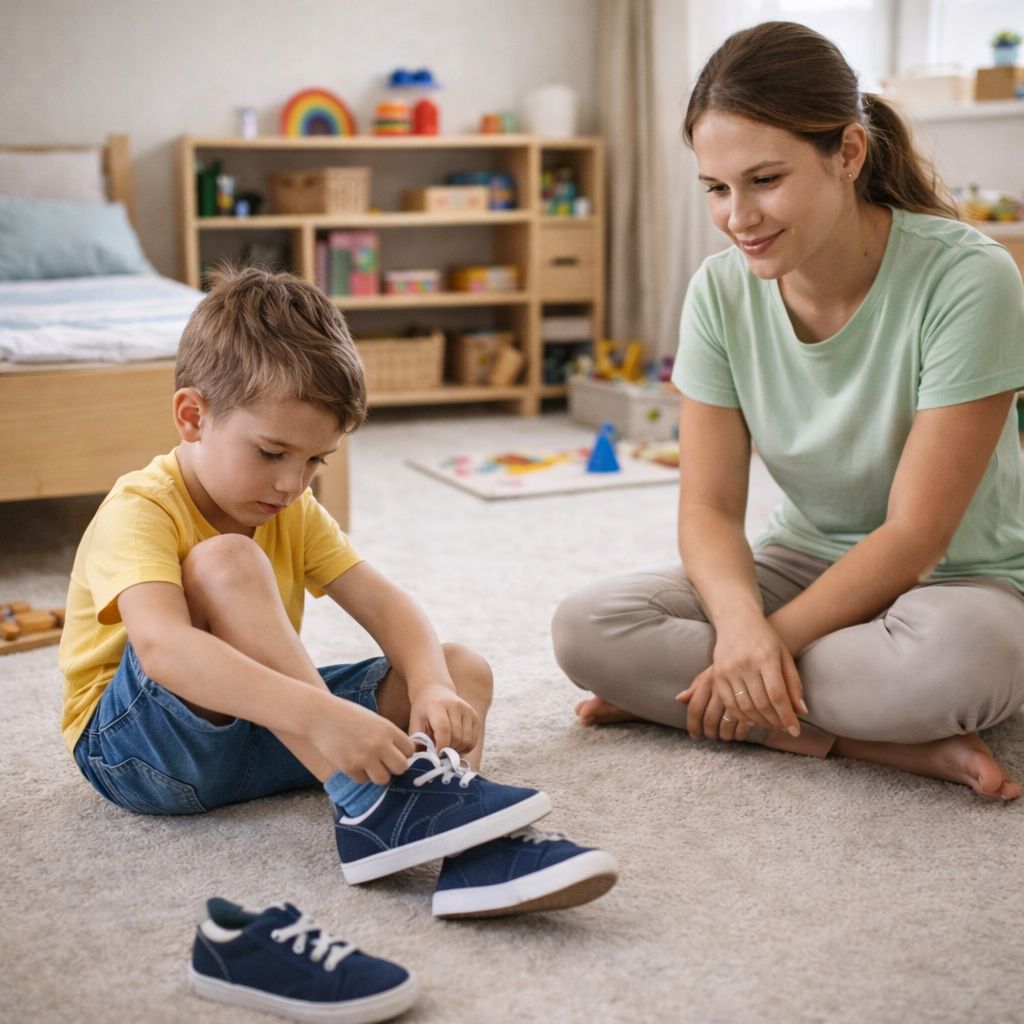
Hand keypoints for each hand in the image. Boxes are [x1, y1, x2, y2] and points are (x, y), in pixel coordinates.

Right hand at [308, 696, 414, 784]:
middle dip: (394, 767)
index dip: (403, 753)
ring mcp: (365, 757)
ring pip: (383, 779)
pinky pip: (363, 780)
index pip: (410, 750)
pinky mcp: (350, 767)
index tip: (393, 752)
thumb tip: (402, 756)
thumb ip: (388, 736)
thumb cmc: (348, 716)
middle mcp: (379, 744)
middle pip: (401, 767)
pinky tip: (352, 762)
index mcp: (388, 729)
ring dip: (377, 774)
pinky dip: (359, 775)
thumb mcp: (374, 720)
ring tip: (368, 765)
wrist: (320, 716)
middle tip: (383, 762)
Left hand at [409, 683, 480, 754]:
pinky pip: (473, 740)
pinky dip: (465, 748)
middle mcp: (455, 705)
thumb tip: (423, 760)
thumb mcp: (415, 722)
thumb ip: (418, 740)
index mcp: (437, 705)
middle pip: (456, 737)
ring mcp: (467, 710)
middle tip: (439, 753)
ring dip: (457, 750)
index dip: (441, 746)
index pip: (443, 729)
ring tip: (447, 748)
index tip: (435, 756)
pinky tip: (456, 745)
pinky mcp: (475, 716)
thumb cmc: (423, 710)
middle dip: (448, 750)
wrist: (435, 691)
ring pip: (466, 740)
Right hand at [676, 617, 806, 736]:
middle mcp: (745, 664)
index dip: (787, 716)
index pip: (777, 695)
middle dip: (775, 721)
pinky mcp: (717, 674)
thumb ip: (793, 683)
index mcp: (766, 657)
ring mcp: (728, 669)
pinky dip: (741, 716)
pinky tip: (752, 719)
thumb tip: (801, 711)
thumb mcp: (784, 655)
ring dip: (760, 721)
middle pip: (761, 704)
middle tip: (784, 728)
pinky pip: (729, 703)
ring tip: (771, 724)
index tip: (795, 731)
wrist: (736, 620)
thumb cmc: (765, 638)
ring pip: (745, 707)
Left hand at [676, 667, 753, 741]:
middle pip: (709, 721)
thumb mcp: (713, 671)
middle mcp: (721, 689)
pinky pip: (743, 727)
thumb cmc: (731, 666)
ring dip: (725, 735)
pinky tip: (740, 733)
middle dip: (709, 733)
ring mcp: (737, 697)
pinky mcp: (754, 704)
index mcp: (708, 681)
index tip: (695, 735)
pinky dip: (740, 734)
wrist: (756, 655)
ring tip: (726, 736)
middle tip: (711, 737)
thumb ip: (697, 685)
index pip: (695, 709)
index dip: (692, 726)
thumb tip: (679, 698)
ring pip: (726, 727)